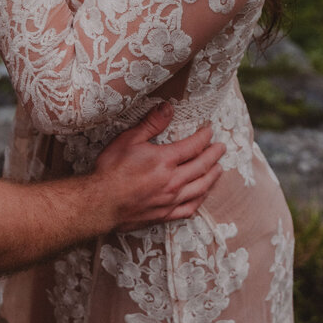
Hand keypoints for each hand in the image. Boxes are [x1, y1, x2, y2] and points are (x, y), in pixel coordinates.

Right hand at [94, 103, 223, 229]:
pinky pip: (189, 208)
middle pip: (201, 166)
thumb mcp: (129, 139)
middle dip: (214, 155)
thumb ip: (151, 124)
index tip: (210, 131)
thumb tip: (168, 107)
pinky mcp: (164, 214)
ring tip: (219, 170)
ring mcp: (170, 200)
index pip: (193, 146)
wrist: (100, 203)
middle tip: (221, 148)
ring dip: (212, 177)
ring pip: (200, 188)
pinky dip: (200, 200)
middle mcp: (172, 181)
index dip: (204, 137)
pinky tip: (202, 195)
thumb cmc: (112, 169)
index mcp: (165, 160)